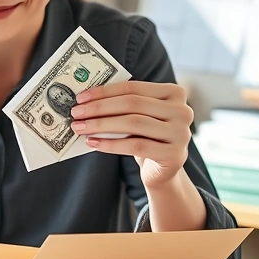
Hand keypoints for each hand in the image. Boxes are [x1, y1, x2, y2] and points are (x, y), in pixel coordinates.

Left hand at [70, 81, 193, 189]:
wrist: (163, 170)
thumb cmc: (147, 137)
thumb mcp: (139, 116)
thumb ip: (124, 104)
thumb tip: (87, 99)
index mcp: (175, 93)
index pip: (134, 88)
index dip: (105, 91)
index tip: (81, 97)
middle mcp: (183, 111)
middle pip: (133, 104)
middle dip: (100, 108)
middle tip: (76, 113)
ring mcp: (181, 133)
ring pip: (133, 124)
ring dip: (101, 125)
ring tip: (81, 128)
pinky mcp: (173, 155)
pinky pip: (136, 146)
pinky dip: (111, 144)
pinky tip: (93, 143)